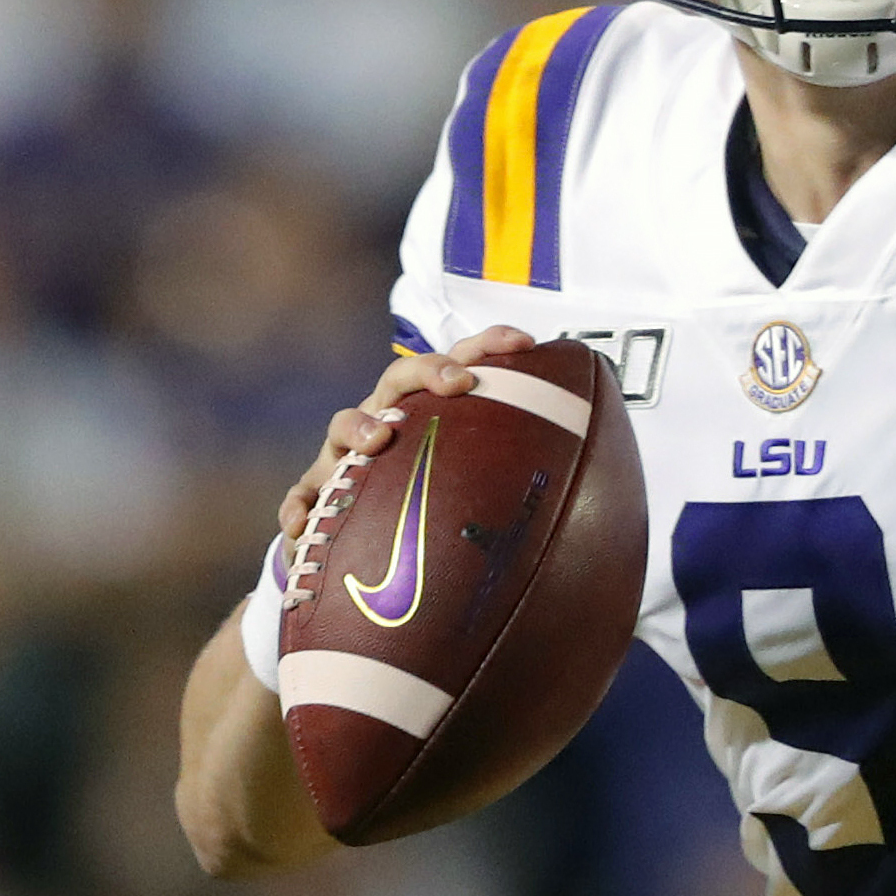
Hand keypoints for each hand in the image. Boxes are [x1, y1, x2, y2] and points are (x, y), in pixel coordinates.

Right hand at [280, 326, 538, 539]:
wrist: (370, 553)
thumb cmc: (437, 508)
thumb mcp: (483, 491)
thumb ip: (526, 487)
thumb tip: (597, 502)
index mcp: (430, 412)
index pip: (460, 364)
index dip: (489, 345)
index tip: (526, 342)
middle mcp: (387, 421)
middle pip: (400, 379)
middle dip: (428, 371)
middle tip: (458, 385)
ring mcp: (346, 456)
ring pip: (343, 425)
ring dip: (358, 425)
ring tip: (376, 442)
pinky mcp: (316, 496)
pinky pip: (301, 497)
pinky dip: (298, 508)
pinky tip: (301, 527)